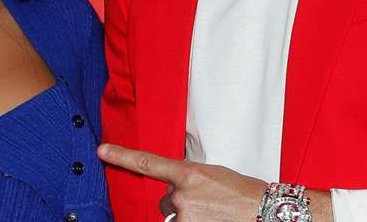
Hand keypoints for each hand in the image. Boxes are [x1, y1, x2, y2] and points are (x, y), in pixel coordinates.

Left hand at [98, 143, 267, 220]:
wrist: (264, 211)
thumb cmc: (242, 192)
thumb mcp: (211, 174)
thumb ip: (187, 179)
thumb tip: (174, 190)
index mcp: (188, 173)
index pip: (147, 163)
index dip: (122, 156)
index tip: (102, 151)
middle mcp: (181, 195)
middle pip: (165, 200)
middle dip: (180, 202)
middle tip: (207, 203)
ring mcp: (184, 216)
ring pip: (172, 217)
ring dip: (187, 217)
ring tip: (212, 213)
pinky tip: (210, 220)